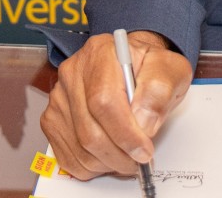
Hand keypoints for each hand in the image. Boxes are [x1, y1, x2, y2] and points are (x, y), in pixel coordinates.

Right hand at [40, 31, 191, 178]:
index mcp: (100, 53)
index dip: (125, 134)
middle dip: (120, 155)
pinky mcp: (52, 120)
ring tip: (128, 156)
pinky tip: (110, 156)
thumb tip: (143, 123)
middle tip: (141, 159)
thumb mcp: (169, 70)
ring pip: (79, 148)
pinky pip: (68, 157)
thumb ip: (159, 91)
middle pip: (89, 130)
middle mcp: (72, 73)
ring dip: (109, 164)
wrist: (131, 67)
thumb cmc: (148, 68)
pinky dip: (93, 167)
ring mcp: (59, 98)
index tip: (145, 150)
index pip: (103, 101)